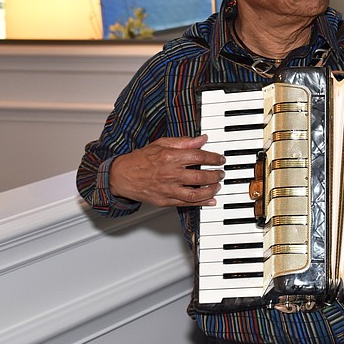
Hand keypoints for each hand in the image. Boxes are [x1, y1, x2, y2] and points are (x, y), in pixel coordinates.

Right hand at [108, 135, 225, 206]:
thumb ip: (183, 142)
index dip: (213, 158)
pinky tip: (210, 200)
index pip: (198, 157)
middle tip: (221, 173)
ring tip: (217, 186)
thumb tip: (202, 139)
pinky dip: (201, 203)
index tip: (220, 159)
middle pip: (200, 176)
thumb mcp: (161, 144)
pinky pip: (186, 204)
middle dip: (215, 175)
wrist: (122, 176)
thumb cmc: (140, 159)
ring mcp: (167, 189)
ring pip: (195, 193)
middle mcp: (169, 174)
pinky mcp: (164, 201)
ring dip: (210, 190)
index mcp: (169, 157)